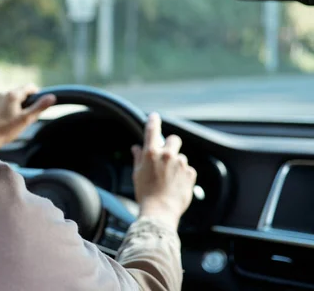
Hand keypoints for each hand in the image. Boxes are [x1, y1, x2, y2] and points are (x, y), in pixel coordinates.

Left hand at [0, 84, 55, 152]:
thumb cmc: (7, 130)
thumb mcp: (26, 119)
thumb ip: (39, 107)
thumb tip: (52, 97)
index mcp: (13, 95)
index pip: (29, 87)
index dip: (36, 93)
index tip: (38, 103)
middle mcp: (2, 93)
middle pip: (18, 92)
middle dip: (24, 101)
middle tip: (26, 115)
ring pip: (7, 97)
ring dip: (13, 104)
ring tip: (13, 118)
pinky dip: (2, 108)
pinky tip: (3, 119)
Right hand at [131, 113, 196, 229]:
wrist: (160, 211)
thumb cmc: (145, 193)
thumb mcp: (137, 174)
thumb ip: (138, 158)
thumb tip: (136, 148)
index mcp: (151, 153)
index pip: (152, 130)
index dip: (153, 121)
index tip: (154, 116)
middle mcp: (167, 155)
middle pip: (173, 139)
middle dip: (170, 144)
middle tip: (166, 154)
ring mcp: (180, 164)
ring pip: (181, 157)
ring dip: (176, 163)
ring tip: (169, 178)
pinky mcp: (190, 174)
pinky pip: (187, 169)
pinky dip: (183, 174)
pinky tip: (176, 184)